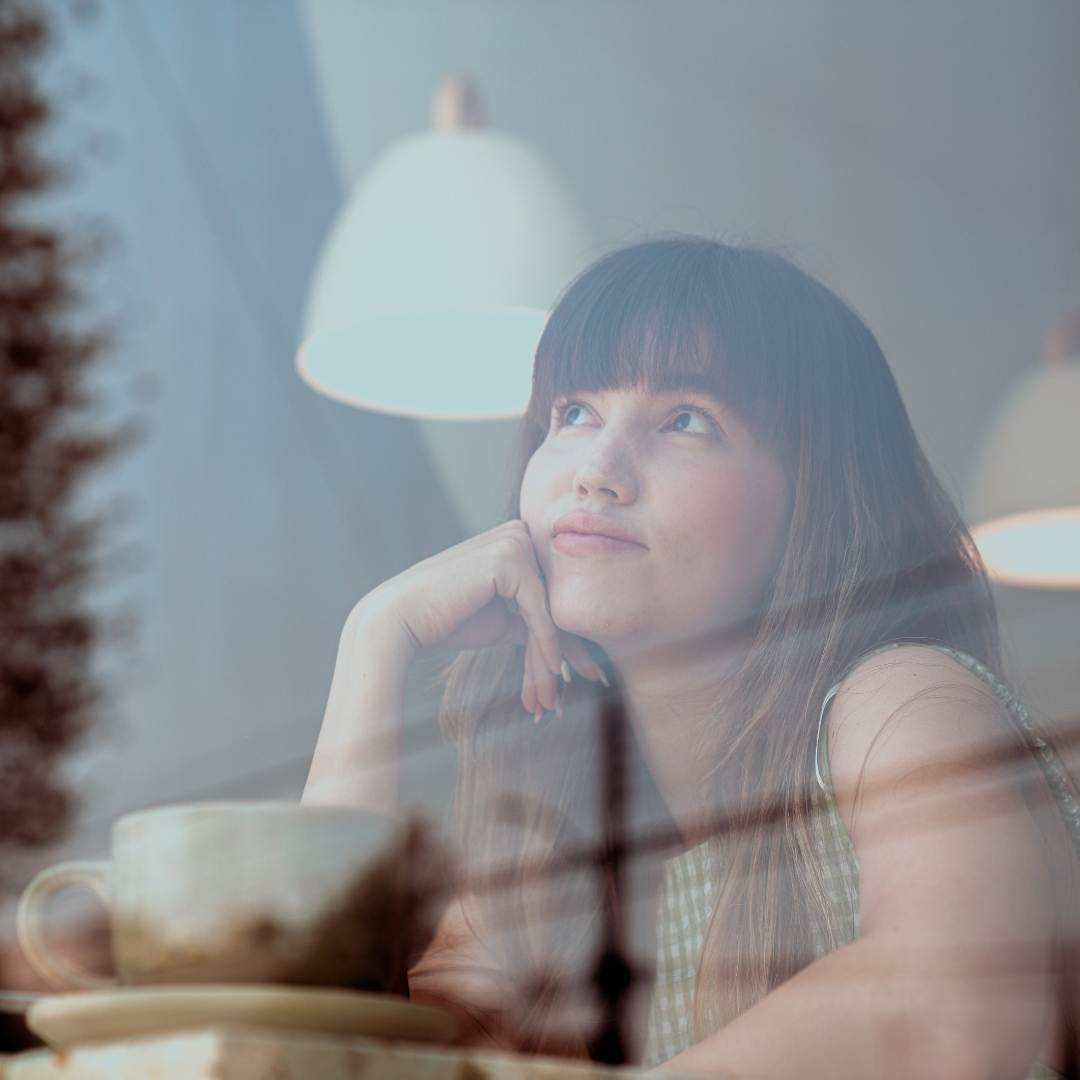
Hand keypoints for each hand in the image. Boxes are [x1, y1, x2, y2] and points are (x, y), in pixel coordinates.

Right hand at [359, 520, 605, 717]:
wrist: (401, 619)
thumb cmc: (447, 620)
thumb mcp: (503, 621)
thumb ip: (533, 621)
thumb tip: (572, 646)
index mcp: (517, 541)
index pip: (552, 595)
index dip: (569, 638)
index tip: (590, 674)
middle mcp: (520, 533)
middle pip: (555, 603)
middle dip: (568, 652)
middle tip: (592, 685)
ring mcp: (515, 542)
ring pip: (549, 611)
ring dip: (553, 659)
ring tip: (554, 699)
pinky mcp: (509, 559)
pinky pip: (538, 612)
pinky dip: (546, 645)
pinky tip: (553, 675)